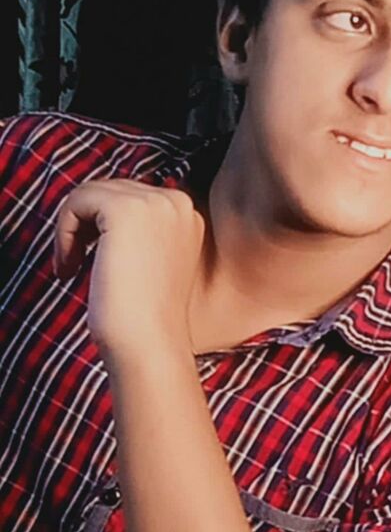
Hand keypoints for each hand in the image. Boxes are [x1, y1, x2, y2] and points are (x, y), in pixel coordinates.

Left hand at [53, 179, 205, 360]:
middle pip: (111, 189)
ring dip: (73, 228)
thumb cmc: (147, 314)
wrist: (150, 342)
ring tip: (72, 266)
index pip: (132, 196)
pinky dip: (63, 233)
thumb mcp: (152, 261)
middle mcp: (176, 200)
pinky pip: (76, 201)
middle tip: (77, 264)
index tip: (94, 259)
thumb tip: (100, 211)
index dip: (104, 225)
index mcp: (188, 213)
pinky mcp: (124, 209)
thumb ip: (141, 230)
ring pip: (91, 193)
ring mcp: (153, 201)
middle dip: (87, 225)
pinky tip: (70, 266)